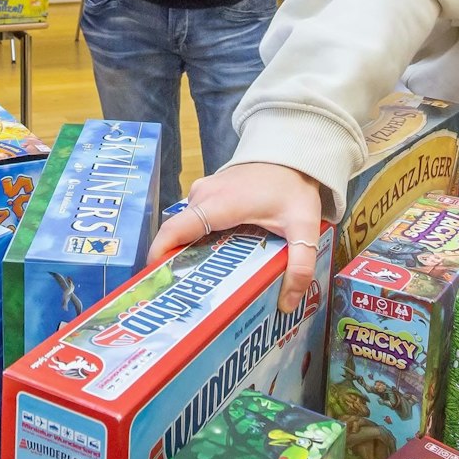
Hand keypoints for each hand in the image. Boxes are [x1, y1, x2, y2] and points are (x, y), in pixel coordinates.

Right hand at [149, 162, 325, 311]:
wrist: (291, 153)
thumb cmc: (292, 187)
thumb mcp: (303, 227)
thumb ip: (300, 265)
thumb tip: (286, 304)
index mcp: (218, 204)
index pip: (175, 230)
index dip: (159, 255)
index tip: (155, 282)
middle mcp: (202, 196)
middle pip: (178, 234)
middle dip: (177, 264)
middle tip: (186, 296)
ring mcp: (202, 192)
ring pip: (187, 228)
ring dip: (190, 252)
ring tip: (201, 283)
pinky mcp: (207, 193)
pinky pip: (194, 220)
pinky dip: (199, 239)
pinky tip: (215, 258)